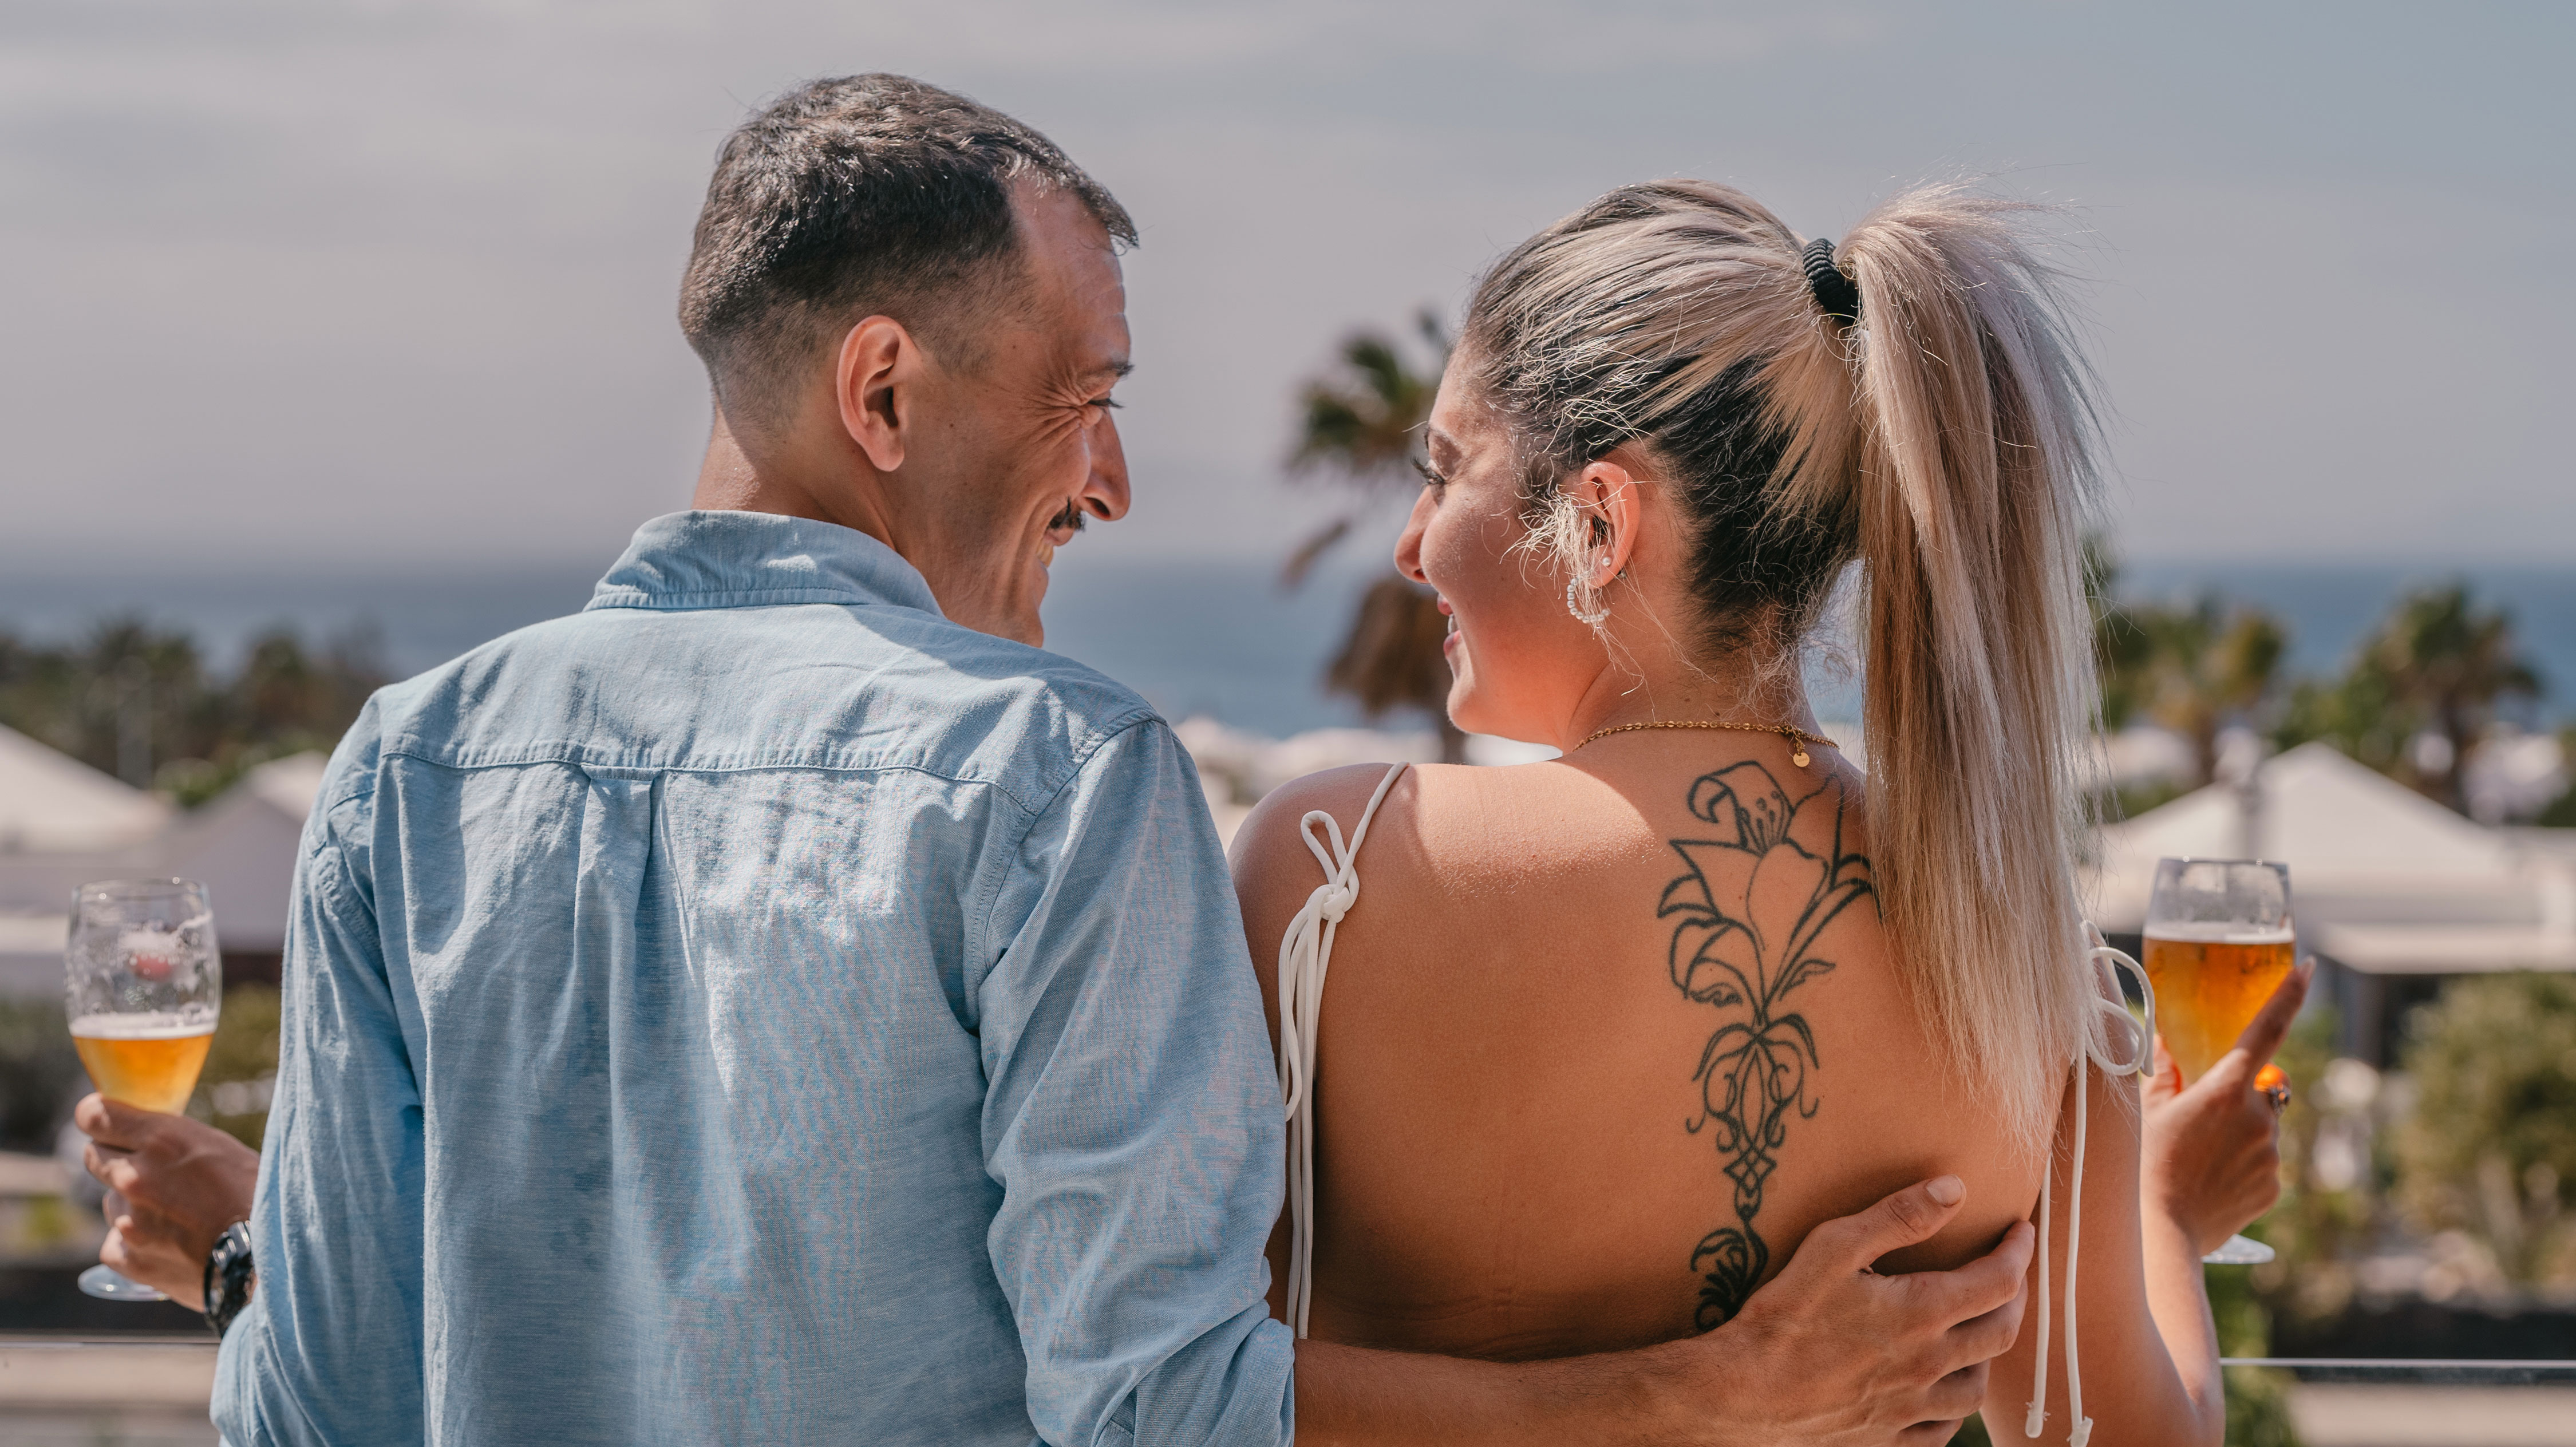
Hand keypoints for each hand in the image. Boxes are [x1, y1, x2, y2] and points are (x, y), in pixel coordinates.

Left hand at [76, 1094, 260, 1309]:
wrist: (268, 1260)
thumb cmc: (257, 1197)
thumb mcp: (221, 1148)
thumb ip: (173, 1141)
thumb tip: (145, 1137)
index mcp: (162, 1140)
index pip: (94, 1115)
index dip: (98, 1117)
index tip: (107, 1124)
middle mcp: (135, 1176)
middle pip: (94, 1155)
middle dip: (117, 1158)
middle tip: (151, 1172)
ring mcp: (126, 1220)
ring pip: (111, 1201)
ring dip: (133, 1204)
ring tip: (177, 1217)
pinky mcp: (125, 1257)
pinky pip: (115, 1241)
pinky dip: (135, 1242)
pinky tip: (170, 1245)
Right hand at [1673, 1176, 2034, 1446]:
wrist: (1744, 1393)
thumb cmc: (1783, 1317)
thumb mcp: (1833, 1247)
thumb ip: (1898, 1217)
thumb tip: (1956, 1188)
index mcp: (1922, 1313)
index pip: (1998, 1280)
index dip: (2017, 1252)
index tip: (2020, 1231)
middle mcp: (1928, 1365)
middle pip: (2001, 1333)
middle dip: (2016, 1298)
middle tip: (2010, 1276)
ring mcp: (1910, 1408)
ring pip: (1977, 1388)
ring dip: (1988, 1356)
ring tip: (1979, 1334)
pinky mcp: (1886, 1438)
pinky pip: (1942, 1431)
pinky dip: (1954, 1410)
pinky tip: (1941, 1394)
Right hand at [2140, 960, 2310, 1255]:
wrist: (2163, 1233)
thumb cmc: (2145, 1165)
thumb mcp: (2148, 1112)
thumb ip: (2167, 1074)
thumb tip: (2169, 1044)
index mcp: (2226, 1089)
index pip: (2265, 1030)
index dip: (2288, 995)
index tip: (2308, 967)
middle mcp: (2259, 1117)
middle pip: (2264, 1089)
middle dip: (2242, 1096)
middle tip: (2203, 1120)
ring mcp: (2271, 1153)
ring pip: (2264, 1127)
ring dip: (2241, 1133)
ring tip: (2200, 1159)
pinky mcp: (2275, 1185)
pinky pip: (2265, 1161)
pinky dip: (2244, 1164)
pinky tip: (2213, 1179)